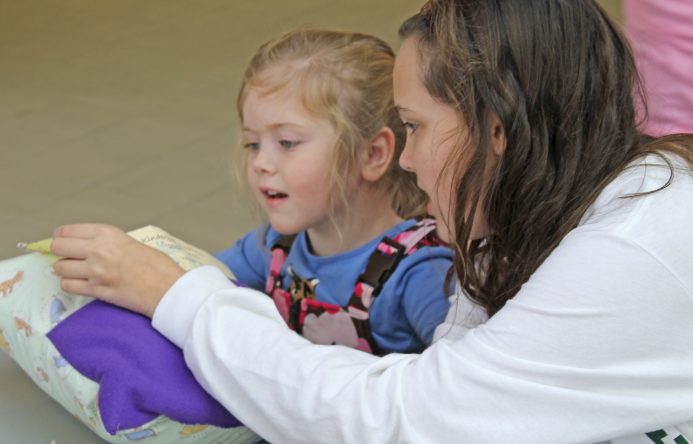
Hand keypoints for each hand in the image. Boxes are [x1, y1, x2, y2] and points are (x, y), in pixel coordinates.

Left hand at [52, 224, 184, 317]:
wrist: (168, 289)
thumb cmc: (157, 266)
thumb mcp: (130, 242)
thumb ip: (106, 242)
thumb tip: (83, 246)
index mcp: (108, 233)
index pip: (67, 231)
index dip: (61, 237)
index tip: (63, 241)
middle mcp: (98, 250)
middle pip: (58, 247)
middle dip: (60, 252)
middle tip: (68, 256)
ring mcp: (96, 271)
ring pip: (60, 268)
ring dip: (66, 270)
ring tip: (78, 271)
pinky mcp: (96, 290)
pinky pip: (68, 285)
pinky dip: (71, 284)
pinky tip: (82, 283)